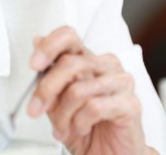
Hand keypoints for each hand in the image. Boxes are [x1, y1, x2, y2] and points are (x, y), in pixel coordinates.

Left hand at [27, 27, 151, 154]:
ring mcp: (120, 83)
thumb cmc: (86, 126)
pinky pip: (95, 107)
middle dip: (47, 90)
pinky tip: (82, 127)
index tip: (35, 64)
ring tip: (63, 128)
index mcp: (87, 60)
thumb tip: (37, 42)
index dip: (50, 46)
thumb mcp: (56, 102)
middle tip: (36, 109)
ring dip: (63, 115)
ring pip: (79, 89)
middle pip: (69, 64)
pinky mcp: (130, 104)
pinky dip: (80, 122)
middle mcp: (105, 66)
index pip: (69, 36)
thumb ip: (49, 74)